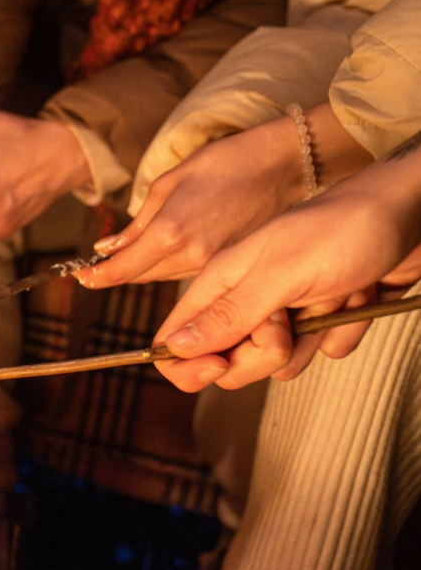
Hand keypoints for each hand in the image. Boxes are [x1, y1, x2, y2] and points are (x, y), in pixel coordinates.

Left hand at [78, 116, 313, 289]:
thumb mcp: (169, 183)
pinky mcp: (228, 266)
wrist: (282, 165)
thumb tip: (107, 247)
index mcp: (171, 231)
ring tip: (131, 255)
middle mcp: (191, 255)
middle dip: (118, 272)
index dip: (97, 277)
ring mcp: (213, 264)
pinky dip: (171, 266)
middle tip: (97, 266)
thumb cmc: (223, 163)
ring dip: (145, 269)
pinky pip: (187, 273)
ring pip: (163, 277)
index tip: (80, 277)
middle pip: (141, 277)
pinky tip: (169, 251)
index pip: (123, 269)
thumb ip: (137, 222)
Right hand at [153, 147, 420, 391]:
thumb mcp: (282, 273)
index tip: (222, 362)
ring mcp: (287, 306)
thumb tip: (172, 347)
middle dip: (262, 354)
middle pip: (228, 360)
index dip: (189, 364)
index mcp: (223, 280)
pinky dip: (346, 329)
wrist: (415, 205)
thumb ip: (228, 314)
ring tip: (332, 298)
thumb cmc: (349, 227)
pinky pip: (323, 348)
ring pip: (277, 361)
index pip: (175, 340)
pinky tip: (358, 297)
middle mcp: (249, 296)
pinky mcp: (324, 314)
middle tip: (289, 321)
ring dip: (311, 339)